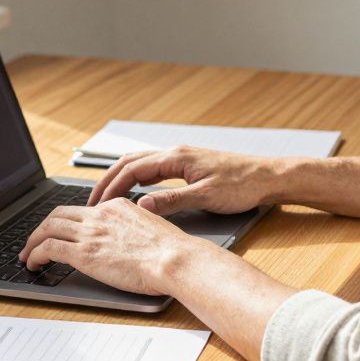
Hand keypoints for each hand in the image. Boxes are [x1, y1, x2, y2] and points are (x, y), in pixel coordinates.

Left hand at [17, 198, 202, 294]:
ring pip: (47, 228)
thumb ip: (133, 228)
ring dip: (32, 242)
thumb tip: (128, 240)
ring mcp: (90, 233)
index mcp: (116, 207)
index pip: (82, 210)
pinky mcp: (83, 253)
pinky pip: (48, 248)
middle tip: (35, 241)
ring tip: (27, 255)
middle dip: (42, 227)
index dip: (66, 221)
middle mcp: (99, 215)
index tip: (61, 231)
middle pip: (58, 214)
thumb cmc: (171, 251)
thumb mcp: (151, 228)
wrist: (173, 259)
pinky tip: (33, 264)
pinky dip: (35, 255)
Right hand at [87, 146, 281, 215]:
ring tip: (106, 198)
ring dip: (120, 179)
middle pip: (130, 163)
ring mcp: (181, 158)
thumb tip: (142, 206)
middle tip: (92, 202)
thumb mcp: (206, 197)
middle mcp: (175, 154)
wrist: (267, 177)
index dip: (111, 187)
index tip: (97, 204)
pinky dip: (136, 179)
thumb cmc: (242, 185)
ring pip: (140, 164)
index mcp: (176, 158)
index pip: (132, 169)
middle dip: (108, 181)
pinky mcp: (188, 166)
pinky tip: (134, 193)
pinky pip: (153, 169)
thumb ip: (172, 201)